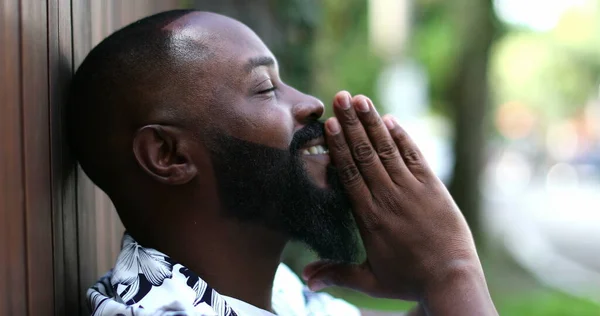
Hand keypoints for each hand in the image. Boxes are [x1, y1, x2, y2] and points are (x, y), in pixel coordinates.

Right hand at [302, 92, 492, 311]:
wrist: (451, 280)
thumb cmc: (408, 282)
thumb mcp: (369, 282)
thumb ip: (336, 273)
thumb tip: (304, 279)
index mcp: (369, 218)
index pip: (349, 174)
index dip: (340, 146)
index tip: (330, 124)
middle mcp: (388, 198)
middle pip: (365, 154)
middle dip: (352, 124)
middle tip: (340, 97)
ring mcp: (412, 190)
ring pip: (387, 150)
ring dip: (373, 123)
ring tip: (360, 100)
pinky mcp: (433, 188)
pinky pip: (414, 156)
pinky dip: (403, 137)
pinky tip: (391, 120)